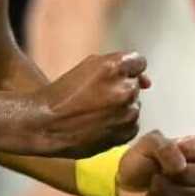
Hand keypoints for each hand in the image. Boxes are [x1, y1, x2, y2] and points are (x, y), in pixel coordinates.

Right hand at [31, 52, 148, 157]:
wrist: (46, 124)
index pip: (139, 62)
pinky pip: (132, 125)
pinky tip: (99, 124)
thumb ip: (120, 67)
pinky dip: (120, 124)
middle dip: (121, 88)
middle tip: (96, 96)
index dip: (125, 69)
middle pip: (135, 84)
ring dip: (121, 107)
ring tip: (95, 112)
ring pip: (134, 105)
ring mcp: (127, 113)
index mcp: (115, 67)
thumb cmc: (63, 94)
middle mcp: (125, 89)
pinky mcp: (126, 133)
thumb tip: (148, 82)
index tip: (111, 77)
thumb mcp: (88, 67)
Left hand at [115, 131, 194, 195]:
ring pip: (191, 194)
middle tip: (157, 169)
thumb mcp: (149, 143)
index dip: (192, 150)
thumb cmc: (143, 159)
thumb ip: (166, 147)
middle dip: (173, 172)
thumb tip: (181, 167)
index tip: (174, 149)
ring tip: (153, 182)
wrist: (126, 185)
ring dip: (163, 188)